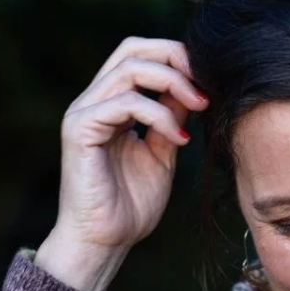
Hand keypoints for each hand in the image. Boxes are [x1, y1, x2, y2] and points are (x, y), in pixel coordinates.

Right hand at [34, 36, 208, 290]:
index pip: (141, 57)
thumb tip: (193, 93)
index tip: (209, 84)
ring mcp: (84, 112)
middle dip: (175, 58)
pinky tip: (179, 140)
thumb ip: (171, 121)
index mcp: (112, 104)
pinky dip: (158, 115)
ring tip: (200, 107)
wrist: (105, 241)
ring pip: (129, 69)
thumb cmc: (130, 206)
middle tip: (205, 86)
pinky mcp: (80, 129)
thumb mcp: (162, 155)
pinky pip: (123, 103)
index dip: (176, 59)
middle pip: (132, 48)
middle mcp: (95, 101)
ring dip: (172, 83)